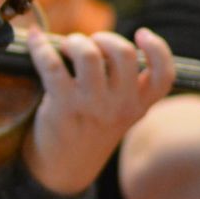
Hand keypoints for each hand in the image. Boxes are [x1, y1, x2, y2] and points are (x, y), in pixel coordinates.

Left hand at [20, 27, 174, 194]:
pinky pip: (51, 64)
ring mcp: (94, 106)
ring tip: (66, 48)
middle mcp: (122, 106)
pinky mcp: (64, 105)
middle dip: (103, 38)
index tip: (141, 33)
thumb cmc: (90, 126)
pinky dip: (39, 45)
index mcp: (140, 105)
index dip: (158, 49)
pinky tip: (35, 38)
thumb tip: (99, 40)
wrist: (65, 165)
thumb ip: (123, 83)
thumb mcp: (119, 112)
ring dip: (75, 42)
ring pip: (89, 54)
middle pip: (124, 53)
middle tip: (88, 44)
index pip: (164, 75)